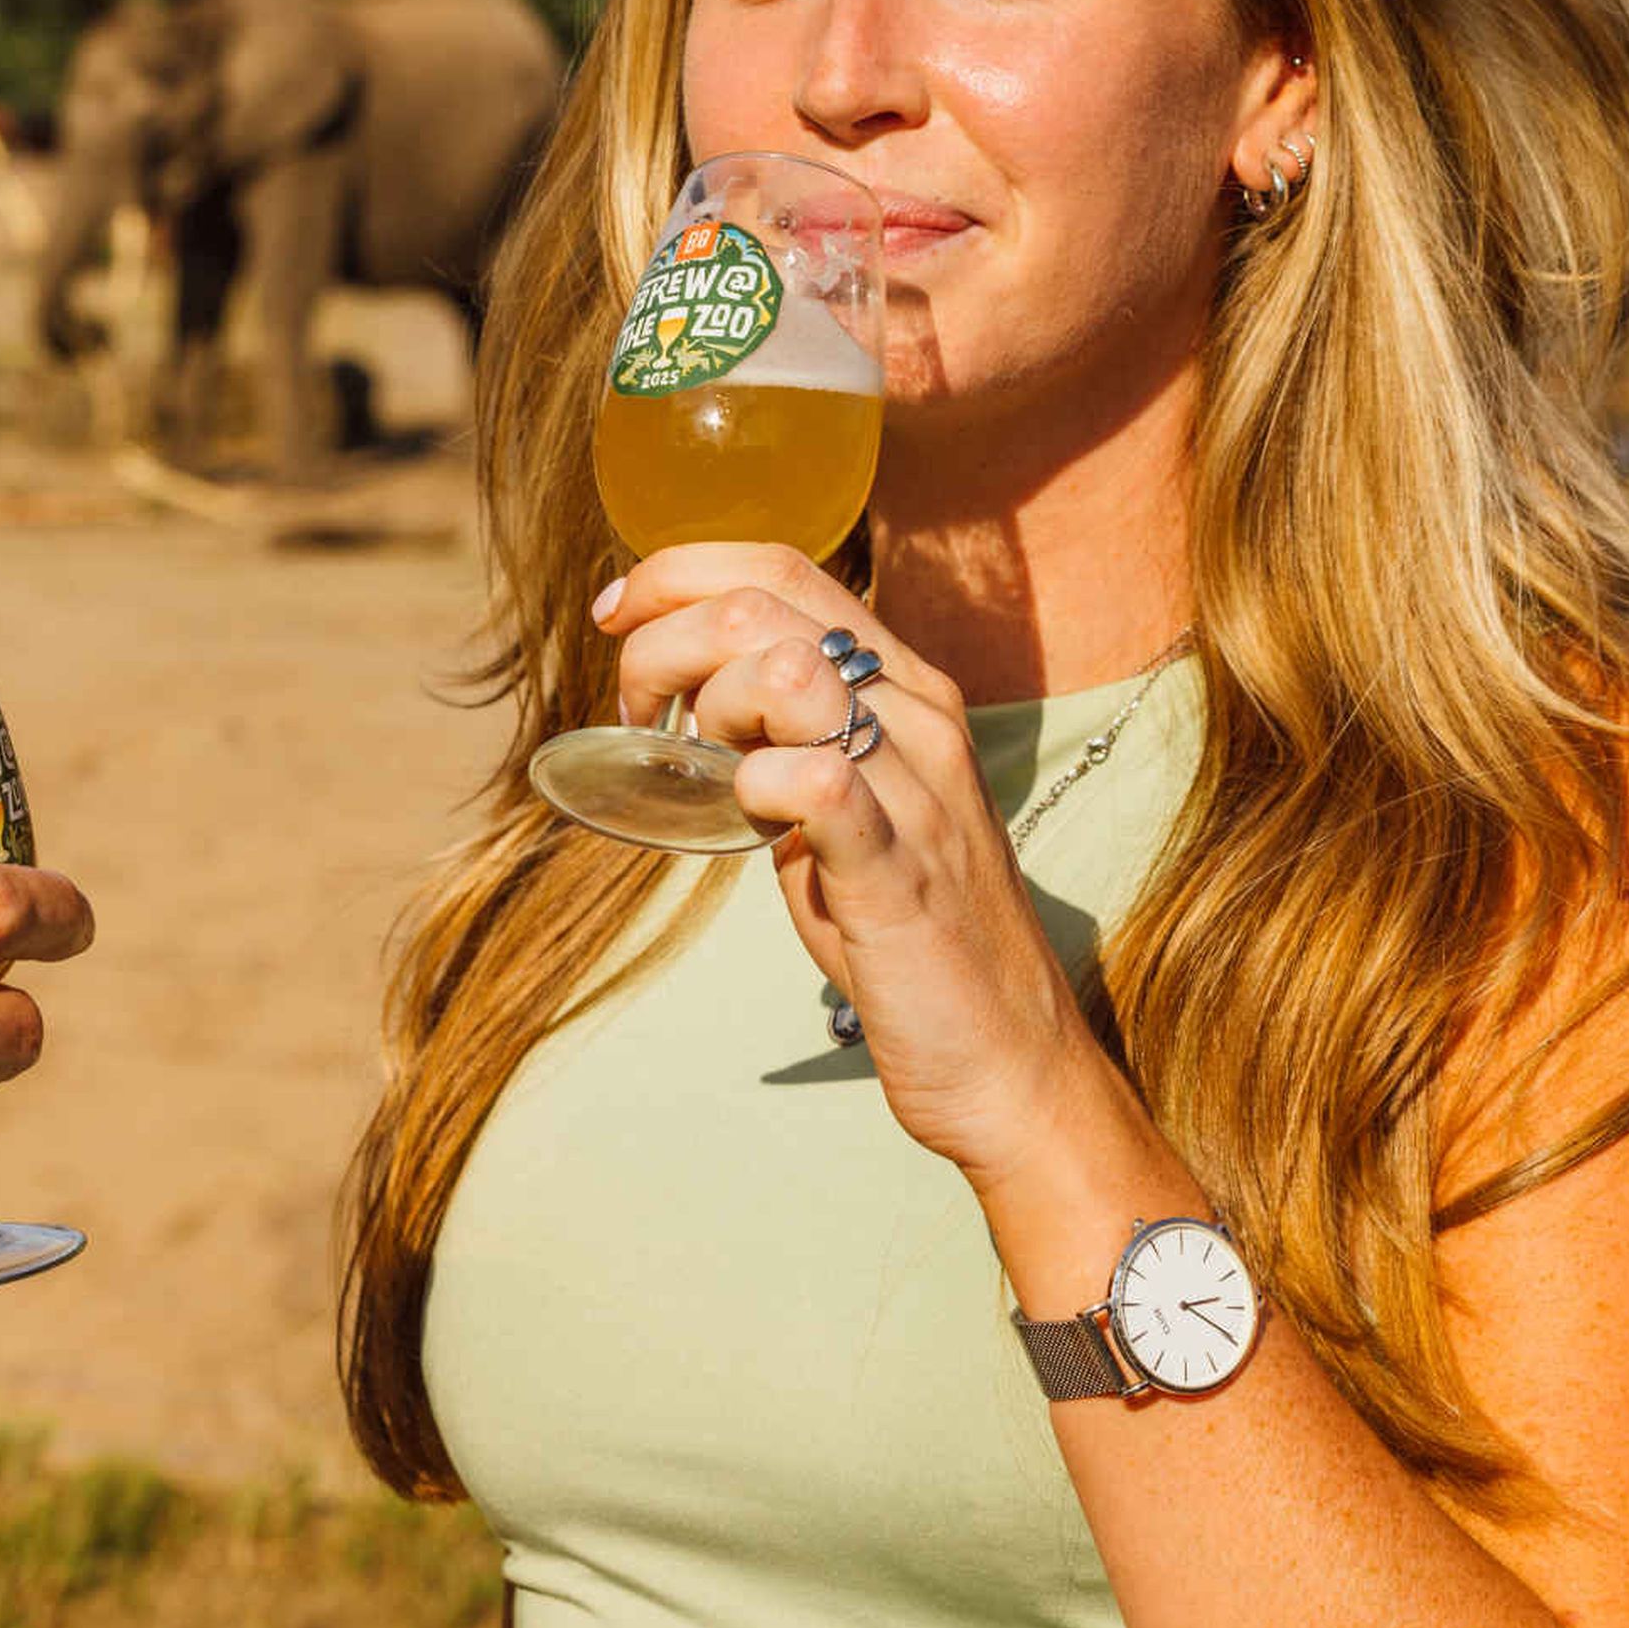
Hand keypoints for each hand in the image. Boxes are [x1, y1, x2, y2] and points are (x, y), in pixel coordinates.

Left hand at [598, 547, 1110, 1189]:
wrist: (1009, 1060)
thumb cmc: (910, 936)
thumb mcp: (847, 807)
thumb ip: (786, 742)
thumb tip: (694, 701)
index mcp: (905, 689)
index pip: (783, 567)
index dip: (681, 574)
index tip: (619, 619)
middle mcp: (920, 717)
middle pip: (766, 601)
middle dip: (665, 642)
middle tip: (641, 717)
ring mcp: (917, 789)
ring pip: (787, 667)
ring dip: (709, 704)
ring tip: (698, 768)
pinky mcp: (899, 870)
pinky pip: (814, 780)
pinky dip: (755, 787)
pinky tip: (748, 824)